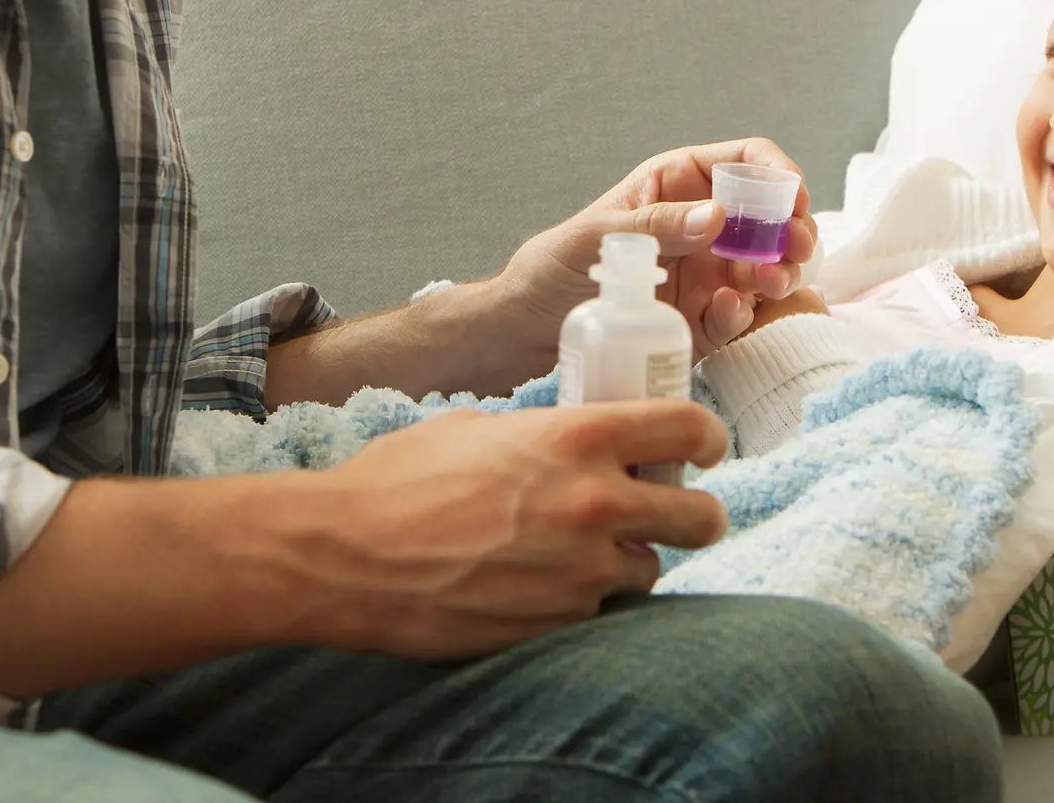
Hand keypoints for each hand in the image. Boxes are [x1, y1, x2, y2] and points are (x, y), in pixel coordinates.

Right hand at [305, 402, 728, 657]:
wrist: (349, 555)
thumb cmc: (400, 479)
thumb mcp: (476, 427)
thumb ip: (540, 435)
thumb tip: (566, 443)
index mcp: (578, 438)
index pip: (685, 428)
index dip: (705, 438)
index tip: (702, 446)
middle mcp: (595, 504)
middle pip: (701, 516)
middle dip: (698, 513)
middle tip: (680, 511)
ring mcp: (580, 573)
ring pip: (650, 570)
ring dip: (630, 560)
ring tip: (584, 551)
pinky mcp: (557, 625)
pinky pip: (598, 612)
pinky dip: (584, 599)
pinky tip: (540, 583)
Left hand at [501, 139, 817, 360]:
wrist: (525, 330)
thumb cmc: (554, 266)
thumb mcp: (596, 237)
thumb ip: (656, 226)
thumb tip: (720, 218)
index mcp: (678, 184)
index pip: (745, 161)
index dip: (777, 173)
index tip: (793, 198)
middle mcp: (702, 226)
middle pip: (770, 218)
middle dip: (792, 230)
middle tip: (796, 250)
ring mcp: (707, 274)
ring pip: (767, 267)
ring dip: (778, 274)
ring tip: (769, 283)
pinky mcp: (703, 321)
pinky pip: (738, 316)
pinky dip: (741, 315)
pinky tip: (726, 312)